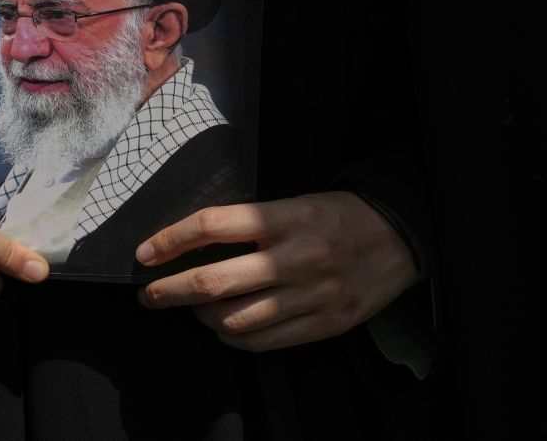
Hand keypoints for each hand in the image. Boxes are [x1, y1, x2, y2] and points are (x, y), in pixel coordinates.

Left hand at [135, 191, 418, 351]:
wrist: (401, 236)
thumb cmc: (336, 216)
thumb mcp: (292, 203)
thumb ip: (247, 224)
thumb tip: (187, 246)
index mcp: (285, 217)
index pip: (212, 226)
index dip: (170, 240)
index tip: (144, 253)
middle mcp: (296, 258)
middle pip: (214, 282)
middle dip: (169, 291)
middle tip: (149, 295)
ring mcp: (312, 296)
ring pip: (233, 320)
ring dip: (200, 317)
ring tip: (192, 309)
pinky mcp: (325, 324)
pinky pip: (263, 342)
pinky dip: (233, 338)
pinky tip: (224, 328)